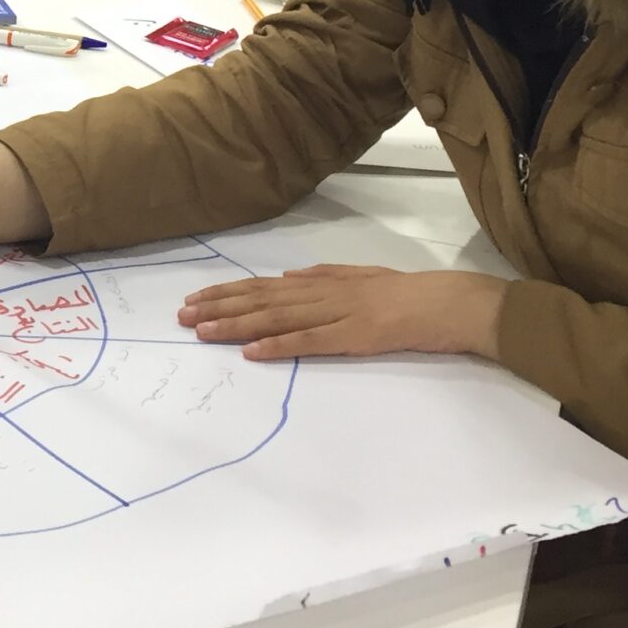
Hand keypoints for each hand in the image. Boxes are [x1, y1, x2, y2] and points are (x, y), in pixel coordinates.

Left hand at [178, 267, 505, 362]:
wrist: (445, 302)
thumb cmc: (406, 293)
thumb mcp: (360, 276)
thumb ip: (324, 276)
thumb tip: (288, 277)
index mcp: (321, 282)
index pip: (263, 287)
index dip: (227, 293)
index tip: (195, 300)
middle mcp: (321, 294)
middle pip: (260, 301)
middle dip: (219, 308)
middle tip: (182, 316)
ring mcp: (335, 315)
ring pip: (276, 319)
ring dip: (237, 327)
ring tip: (204, 332)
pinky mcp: (352, 337)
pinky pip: (309, 343)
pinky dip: (279, 346)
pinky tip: (253, 351)